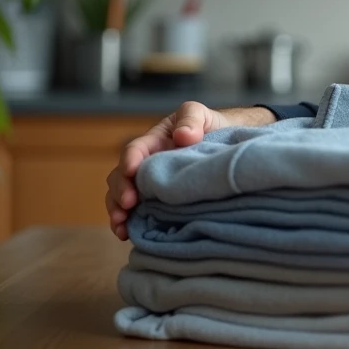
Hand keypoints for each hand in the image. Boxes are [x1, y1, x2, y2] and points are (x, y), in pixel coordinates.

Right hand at [104, 104, 274, 239]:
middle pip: (121, 177)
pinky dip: (129, 224)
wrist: (230, 143)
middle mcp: (146, 165)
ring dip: (118, 211)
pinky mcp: (160, 202)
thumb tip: (183, 136)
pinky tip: (127, 235)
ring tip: (121, 225)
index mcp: (152, 142)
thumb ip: (191, 118)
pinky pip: (139, 213)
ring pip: (123, 197)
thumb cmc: (211, 125)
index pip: (135, 150)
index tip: (132, 171)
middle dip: (120, 191)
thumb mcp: (200, 113)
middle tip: (128, 203)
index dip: (130, 160)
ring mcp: (151, 185)